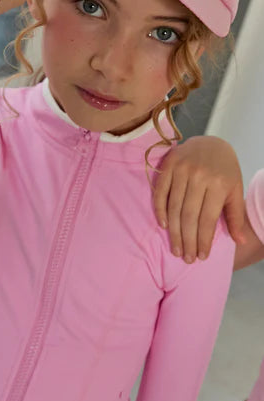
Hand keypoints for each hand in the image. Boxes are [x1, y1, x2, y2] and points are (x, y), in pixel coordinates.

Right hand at [153, 136, 245, 262]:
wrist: (211, 142)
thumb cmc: (225, 170)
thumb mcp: (235, 190)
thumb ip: (236, 215)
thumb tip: (240, 241)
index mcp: (218, 184)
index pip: (208, 219)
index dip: (204, 240)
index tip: (201, 256)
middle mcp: (199, 176)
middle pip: (189, 216)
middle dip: (187, 240)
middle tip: (186, 258)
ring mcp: (182, 170)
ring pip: (174, 207)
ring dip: (173, 231)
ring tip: (176, 248)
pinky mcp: (168, 165)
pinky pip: (161, 192)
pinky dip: (160, 209)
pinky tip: (163, 225)